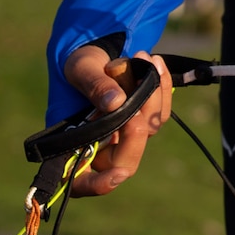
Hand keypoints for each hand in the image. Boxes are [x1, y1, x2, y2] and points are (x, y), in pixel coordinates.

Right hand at [61, 48, 172, 197]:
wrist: (96, 50)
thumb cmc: (78, 65)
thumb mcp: (81, 69)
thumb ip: (94, 86)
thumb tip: (115, 102)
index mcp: (72, 145)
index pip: (81, 182)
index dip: (99, 184)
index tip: (117, 175)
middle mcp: (100, 146)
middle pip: (125, 161)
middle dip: (136, 130)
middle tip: (137, 93)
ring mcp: (125, 134)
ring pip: (147, 131)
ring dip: (151, 95)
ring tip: (142, 57)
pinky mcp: (145, 118)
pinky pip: (160, 112)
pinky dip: (162, 87)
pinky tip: (155, 62)